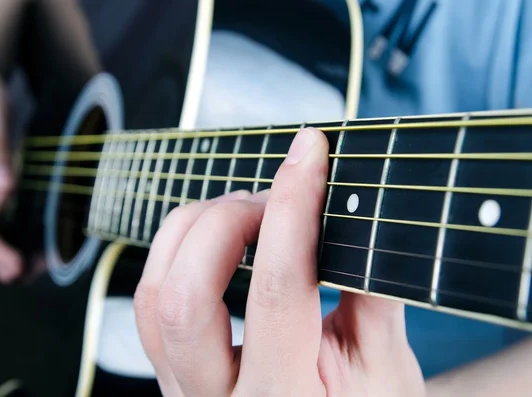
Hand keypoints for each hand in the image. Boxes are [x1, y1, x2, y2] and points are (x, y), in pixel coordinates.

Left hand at [134, 128, 425, 395]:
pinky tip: (217, 237)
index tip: (308, 155)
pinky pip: (151, 302)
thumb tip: (355, 212)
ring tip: (246, 213)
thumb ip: (372, 292)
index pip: (276, 290)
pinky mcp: (172, 370)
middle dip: (226, 221)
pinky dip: (178, 252)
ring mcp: (182, 387)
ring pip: (154, 294)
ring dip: (194, 230)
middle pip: (185, 295)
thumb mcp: (387, 367)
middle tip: (273, 199)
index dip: (292, 209)